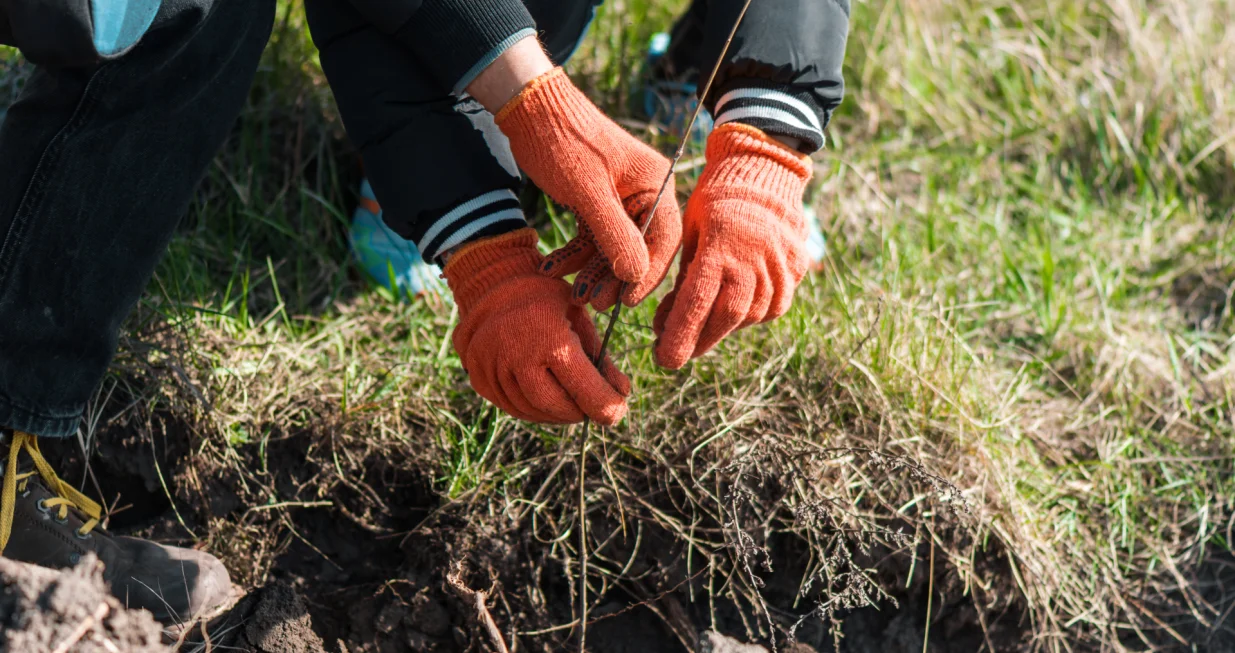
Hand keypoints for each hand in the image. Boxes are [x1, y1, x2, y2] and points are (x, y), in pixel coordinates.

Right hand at [444, 229, 630, 424]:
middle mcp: (516, 356)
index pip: (582, 388)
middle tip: (592, 410)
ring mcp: (492, 369)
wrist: (493, 285)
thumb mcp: (579, 318)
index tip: (617, 412)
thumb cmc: (545, 299)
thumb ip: (600, 357)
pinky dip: (533, 410)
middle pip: (554, 406)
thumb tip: (622, 392)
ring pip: (530, 411)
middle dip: (578, 412)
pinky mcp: (478, 378)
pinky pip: (510, 407)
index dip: (604, 407)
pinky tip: (546, 401)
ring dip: (556, 415)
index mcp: (549, 337)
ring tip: (570, 405)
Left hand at [495, 68, 681, 305]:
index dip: (647, 273)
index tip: (626, 300)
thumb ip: (614, 234)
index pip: (663, 239)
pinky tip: (552, 268)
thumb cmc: (562, 141)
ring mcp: (618, 199)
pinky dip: (573, 254)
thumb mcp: (588, 191)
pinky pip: (589, 237)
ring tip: (571, 292)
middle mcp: (642, 193)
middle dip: (613, 277)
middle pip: (636, 248)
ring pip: (610, 247)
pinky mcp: (594, 202)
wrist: (527, 108)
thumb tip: (636, 276)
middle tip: (593, 301)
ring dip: (590, 271)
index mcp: (654, 183)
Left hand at [654, 124, 813, 368]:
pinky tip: (729, 313)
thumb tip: (662, 325)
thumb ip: (681, 280)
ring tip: (698, 330)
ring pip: (748, 317)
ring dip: (720, 329)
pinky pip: (770, 308)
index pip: (697, 302)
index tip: (664, 359)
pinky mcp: (794, 273)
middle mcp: (753, 261)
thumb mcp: (689, 233)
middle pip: (725, 317)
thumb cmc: (714, 202)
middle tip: (674, 352)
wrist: (763, 174)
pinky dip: (747, 316)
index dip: (680, 335)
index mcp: (721, 247)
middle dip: (698, 340)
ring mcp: (779, 268)